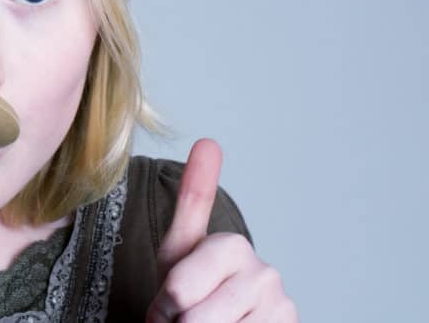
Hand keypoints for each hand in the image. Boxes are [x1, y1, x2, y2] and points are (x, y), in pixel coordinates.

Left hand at [146, 138, 297, 321]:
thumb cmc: (194, 288)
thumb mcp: (180, 247)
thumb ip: (193, 199)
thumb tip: (209, 140)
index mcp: (232, 246)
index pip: (178, 289)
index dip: (164, 307)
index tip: (168, 305)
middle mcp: (265, 274)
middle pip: (195, 317)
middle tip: (185, 319)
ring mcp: (281, 307)